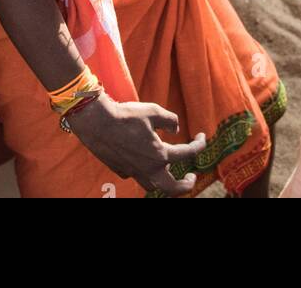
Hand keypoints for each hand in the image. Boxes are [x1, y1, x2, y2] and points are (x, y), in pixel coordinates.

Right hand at [65, 93, 203, 195]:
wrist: (97, 123)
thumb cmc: (126, 115)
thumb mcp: (153, 111)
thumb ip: (170, 120)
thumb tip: (177, 129)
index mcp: (160, 155)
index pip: (188, 154)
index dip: (199, 145)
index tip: (203, 137)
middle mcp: (149, 168)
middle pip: (173, 188)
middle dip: (186, 186)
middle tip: (192, 177)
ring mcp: (134, 172)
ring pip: (153, 186)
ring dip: (165, 181)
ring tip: (168, 170)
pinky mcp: (121, 170)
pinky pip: (137, 176)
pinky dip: (145, 171)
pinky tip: (143, 160)